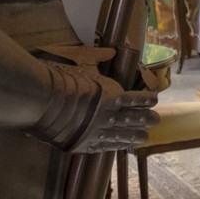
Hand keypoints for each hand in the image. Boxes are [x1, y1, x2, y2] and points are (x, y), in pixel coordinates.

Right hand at [43, 64, 158, 152]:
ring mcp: (96, 132)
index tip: (155, 100)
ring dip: (133, 136)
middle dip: (145, 120)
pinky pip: (103, 147)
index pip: (134, 100)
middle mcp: (108, 116)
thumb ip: (99, 58)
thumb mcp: (84, 64)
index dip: (145, 100)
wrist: (42, 101)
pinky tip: (120, 147)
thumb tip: (112, 51)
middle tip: (157, 121)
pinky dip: (113, 147)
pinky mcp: (82, 143)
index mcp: (111, 96)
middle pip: (131, 120)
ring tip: (143, 138)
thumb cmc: (63, 79)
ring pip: (120, 136)